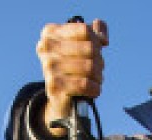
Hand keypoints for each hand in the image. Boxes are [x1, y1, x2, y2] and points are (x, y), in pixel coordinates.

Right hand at [37, 19, 108, 133]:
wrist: (60, 97)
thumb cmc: (73, 67)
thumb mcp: (83, 44)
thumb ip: (96, 32)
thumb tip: (104, 39)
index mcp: (51, 32)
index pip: (86, 30)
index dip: (97, 41)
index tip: (99, 49)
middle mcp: (47, 47)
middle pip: (90, 48)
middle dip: (99, 60)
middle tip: (99, 68)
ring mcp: (49, 66)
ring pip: (89, 67)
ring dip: (98, 76)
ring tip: (97, 79)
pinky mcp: (54, 86)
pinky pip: (84, 84)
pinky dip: (95, 88)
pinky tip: (95, 89)